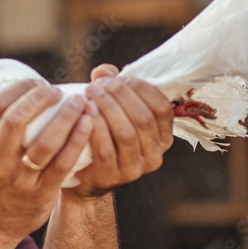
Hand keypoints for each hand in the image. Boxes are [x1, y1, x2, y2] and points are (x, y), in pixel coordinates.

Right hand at [0, 80, 92, 241]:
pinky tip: (88, 125)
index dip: (21, 89)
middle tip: (59, 91)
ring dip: (65, 117)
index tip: (38, 82)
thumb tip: (25, 91)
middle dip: (41, 99)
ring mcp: (19, 180)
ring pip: (43, 143)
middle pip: (17, 121)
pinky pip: (62, 165)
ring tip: (80, 103)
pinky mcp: (40, 194)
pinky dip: (76, 142)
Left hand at [66, 64, 174, 199]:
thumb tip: (104, 71)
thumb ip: (113, 86)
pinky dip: (95, 128)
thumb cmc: (104, 132)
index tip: (118, 77)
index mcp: (163, 135)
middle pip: (143, 118)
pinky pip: (105, 150)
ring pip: (126, 134)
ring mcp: (135, 169)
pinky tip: (85, 114)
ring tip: (89, 95)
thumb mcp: (113, 107)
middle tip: (97, 85)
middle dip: (119, 95)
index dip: (140, 88)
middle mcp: (155, 154)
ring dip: (107, 109)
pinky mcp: (112, 177)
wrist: (85, 171)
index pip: (161, 107)